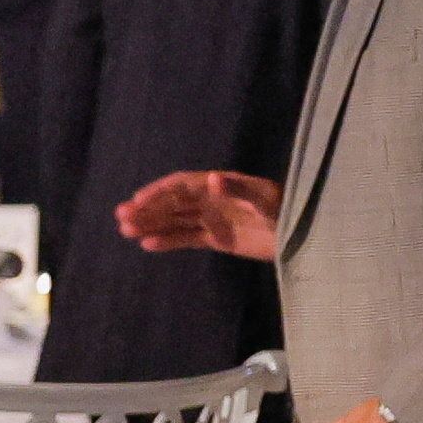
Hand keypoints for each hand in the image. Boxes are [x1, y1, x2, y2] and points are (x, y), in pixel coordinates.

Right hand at [116, 168, 282, 261]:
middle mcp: (211, 199)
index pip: (182, 185)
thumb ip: (239, 190)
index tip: (137, 200)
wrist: (301, 235)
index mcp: (220, 185)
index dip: (159, 191)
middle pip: (173, 202)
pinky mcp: (216, 238)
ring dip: (151, 224)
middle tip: (121, 218)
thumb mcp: (266, 200)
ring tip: (125, 231)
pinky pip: (186, 238)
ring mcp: (212, 219)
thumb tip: (212, 178)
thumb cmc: (286, 213)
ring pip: (174, 220)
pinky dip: (167, 241)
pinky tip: (148, 244)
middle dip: (147, 209)